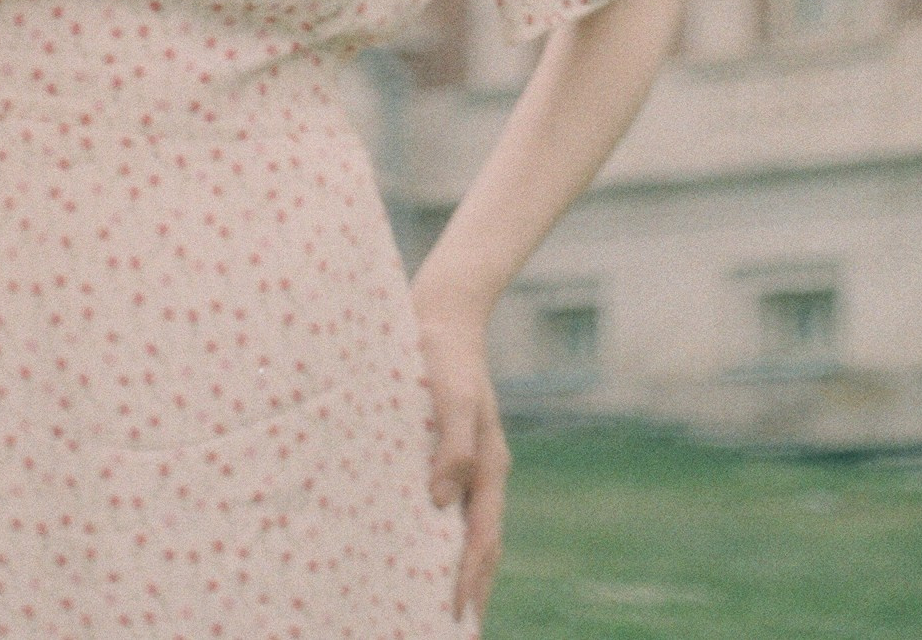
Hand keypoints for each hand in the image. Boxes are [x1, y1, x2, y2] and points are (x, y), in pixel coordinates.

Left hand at [409, 286, 508, 631]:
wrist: (444, 313)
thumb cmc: (444, 353)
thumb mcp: (452, 397)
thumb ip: (453, 447)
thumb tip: (441, 501)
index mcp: (490, 465)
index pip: (482, 538)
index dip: (471, 579)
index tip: (460, 615)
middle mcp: (484, 469)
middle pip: (485, 542)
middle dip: (476, 585)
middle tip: (460, 625)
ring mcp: (470, 459)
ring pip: (472, 525)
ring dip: (464, 564)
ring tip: (448, 598)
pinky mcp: (451, 446)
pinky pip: (456, 502)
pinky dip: (449, 533)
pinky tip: (431, 540)